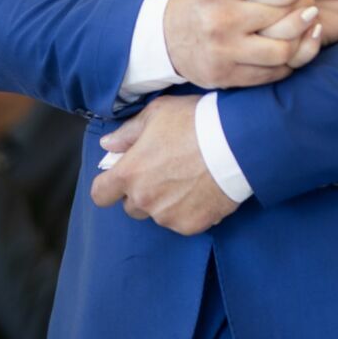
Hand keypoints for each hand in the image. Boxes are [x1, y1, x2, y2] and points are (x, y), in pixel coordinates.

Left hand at [92, 96, 237, 235]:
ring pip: (158, 214)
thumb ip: (128, 132)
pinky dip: (189, 210)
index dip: (108, 186)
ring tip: (189, 179)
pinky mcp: (191, 225)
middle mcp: (144, 200)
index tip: (120, 178)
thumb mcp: (158, 113)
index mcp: (129, 173)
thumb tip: (108, 145)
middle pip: (131, 206)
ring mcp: (167, 216)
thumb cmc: (196, 122)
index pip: (100, 194)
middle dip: (142, 192)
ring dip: (166, 202)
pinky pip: (182, 221)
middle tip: (164, 172)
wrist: (237, 142)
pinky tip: (203, 190)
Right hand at [163, 0, 321, 89]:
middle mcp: (216, 20)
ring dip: (298, 33)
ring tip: (302, 21)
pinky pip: (275, 71)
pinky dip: (289, 59)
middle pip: (281, 10)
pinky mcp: (227, 77)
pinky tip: (288, 43)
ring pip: (284, 47)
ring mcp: (223, 51)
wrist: (165, 38)